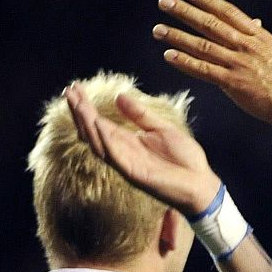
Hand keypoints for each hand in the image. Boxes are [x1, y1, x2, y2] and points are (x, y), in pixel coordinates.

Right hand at [65, 83, 221, 216]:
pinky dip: (105, 139)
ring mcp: (125, 163)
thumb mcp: (163, 129)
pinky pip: (114, 155)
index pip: (100, 122)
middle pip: (93, 131)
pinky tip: (98, 123)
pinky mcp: (133, 173)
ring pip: (98, 142)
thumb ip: (140, 115)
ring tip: (78, 104)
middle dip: (80, 112)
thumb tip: (119, 96)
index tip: (75, 88)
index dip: (87, 107)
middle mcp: (122, 152)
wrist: (202, 183)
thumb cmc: (185, 159)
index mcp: (128, 142)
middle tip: (69, 92)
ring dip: (87, 123)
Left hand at [153, 0, 271, 134]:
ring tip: (158, 29)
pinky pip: (204, 70)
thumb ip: (262, 38)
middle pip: (210, 24)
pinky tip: (169, 55)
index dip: (209, 1)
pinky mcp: (233, 83)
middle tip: (165, 2)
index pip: (229, 13)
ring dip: (177, 36)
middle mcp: (246, 47)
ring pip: (202, 45)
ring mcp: (239, 64)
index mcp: (258, 37)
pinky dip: (185, 61)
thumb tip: (254, 23)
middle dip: (185, 12)